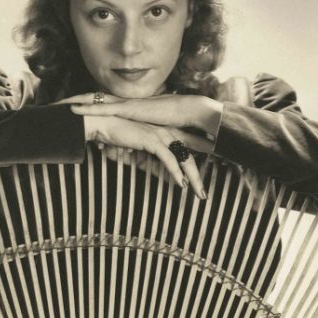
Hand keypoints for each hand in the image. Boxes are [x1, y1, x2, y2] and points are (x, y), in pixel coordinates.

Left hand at [69, 92, 223, 139]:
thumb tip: (130, 150)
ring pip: (94, 101)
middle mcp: (125, 103)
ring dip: (75, 102)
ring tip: (57, 106)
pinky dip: (87, 108)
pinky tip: (73, 109)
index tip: (70, 107)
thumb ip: (140, 141)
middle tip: (55, 105)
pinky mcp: (129, 109)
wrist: (189, 111)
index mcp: (130, 107)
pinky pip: (103, 107)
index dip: (87, 105)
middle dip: (74, 100)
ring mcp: (126, 104)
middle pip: (94, 99)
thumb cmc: (175, 123)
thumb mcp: (152, 135)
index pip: (104, 104)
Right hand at [83, 115, 209, 197]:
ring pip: (183, 158)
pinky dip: (176, 172)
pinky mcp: (152, 140)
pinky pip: (168, 159)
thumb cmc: (118, 137)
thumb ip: (150, 164)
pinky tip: (182, 184)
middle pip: (190, 154)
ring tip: (200, 193)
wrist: (103, 124)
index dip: (202, 155)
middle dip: (199, 174)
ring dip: (193, 178)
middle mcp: (166, 132)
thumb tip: (160, 177)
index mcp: (165, 132)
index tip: (215, 167)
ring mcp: (160, 135)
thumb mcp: (138, 153)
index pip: (189, 144)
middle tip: (206, 192)